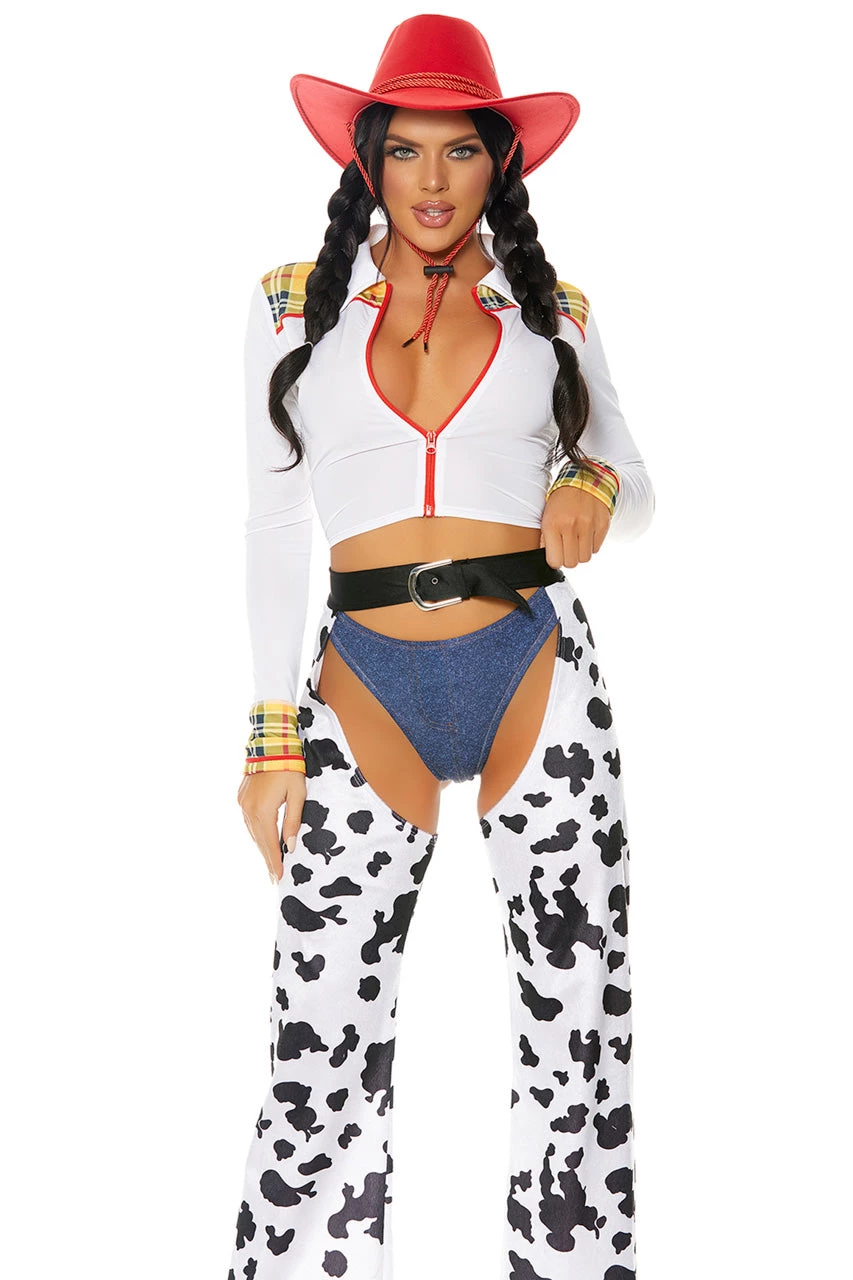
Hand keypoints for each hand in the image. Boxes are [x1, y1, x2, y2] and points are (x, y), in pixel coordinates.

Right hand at [237, 770, 306, 884]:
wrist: (272, 746)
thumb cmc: (290, 770)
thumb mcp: (298, 795)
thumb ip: (293, 822)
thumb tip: (290, 847)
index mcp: (264, 811)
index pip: (270, 844)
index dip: (275, 862)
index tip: (279, 877)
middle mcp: (249, 810)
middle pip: (259, 842)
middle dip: (267, 860)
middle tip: (274, 877)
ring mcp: (243, 804)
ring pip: (253, 832)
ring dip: (261, 847)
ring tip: (269, 862)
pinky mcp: (241, 797)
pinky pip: (249, 821)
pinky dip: (256, 832)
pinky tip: (262, 840)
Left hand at [539, 486, 611, 568]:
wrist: (584, 479)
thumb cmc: (561, 501)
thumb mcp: (546, 517)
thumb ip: (545, 539)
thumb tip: (549, 560)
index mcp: (552, 524)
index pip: (554, 561)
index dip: (555, 560)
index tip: (556, 553)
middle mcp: (571, 525)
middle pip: (571, 563)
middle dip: (568, 558)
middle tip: (567, 548)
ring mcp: (588, 525)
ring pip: (585, 558)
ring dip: (581, 553)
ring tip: (577, 541)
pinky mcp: (602, 525)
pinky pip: (596, 549)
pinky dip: (591, 545)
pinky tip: (586, 534)